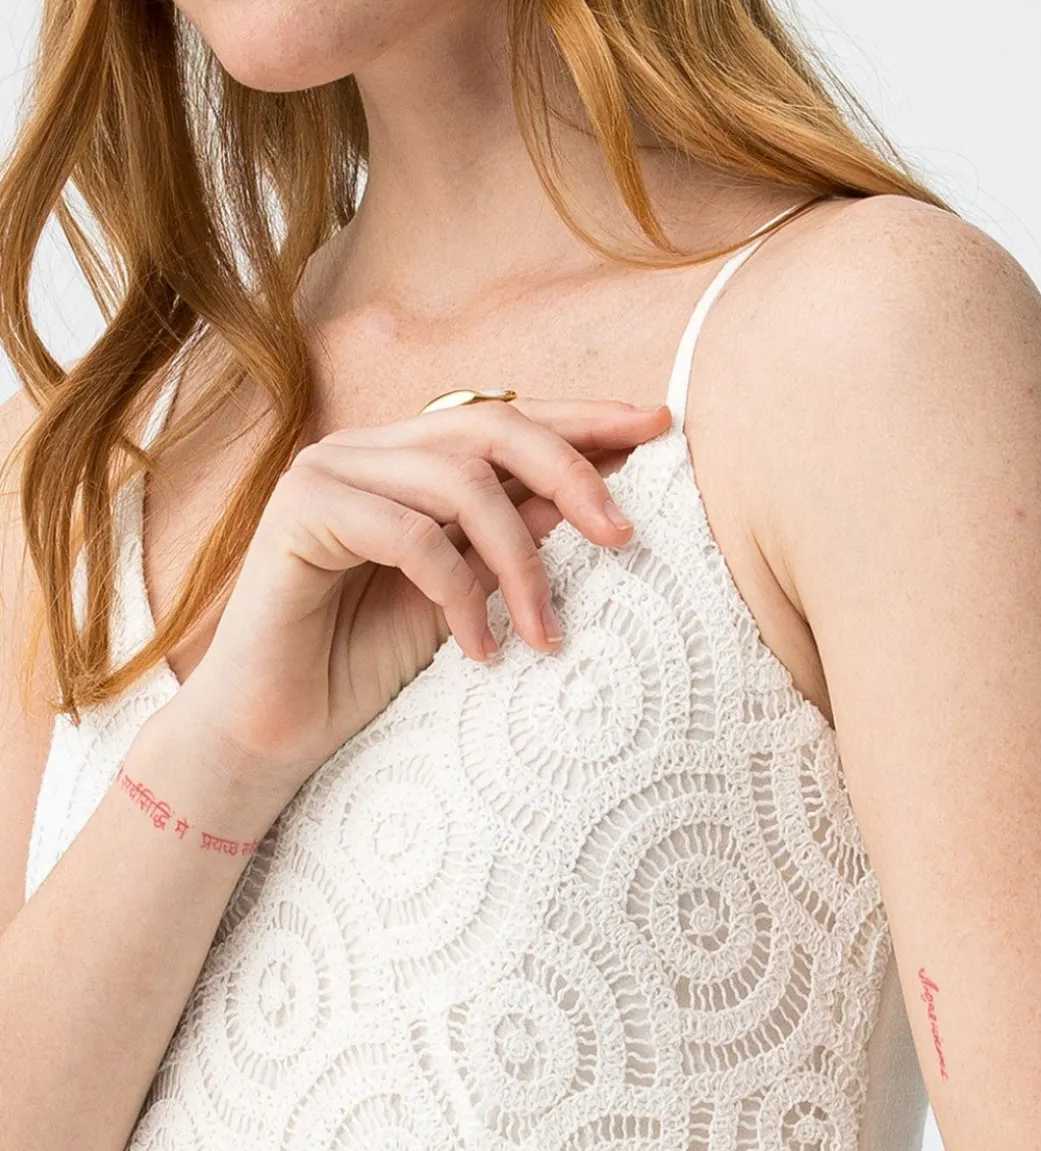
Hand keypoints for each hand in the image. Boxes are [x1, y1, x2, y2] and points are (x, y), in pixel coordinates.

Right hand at [172, 395, 671, 791]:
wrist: (271, 733)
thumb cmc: (364, 667)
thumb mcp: (466, 598)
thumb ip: (513, 540)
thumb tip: (596, 496)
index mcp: (406, 459)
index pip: (506, 418)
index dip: (584, 419)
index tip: (659, 427)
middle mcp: (366, 449)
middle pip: (490, 425)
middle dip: (571, 472)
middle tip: (626, 535)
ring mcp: (328, 472)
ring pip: (459, 482)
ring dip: (521, 563)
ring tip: (545, 637)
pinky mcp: (300, 511)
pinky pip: (412, 535)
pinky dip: (460, 594)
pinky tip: (479, 651)